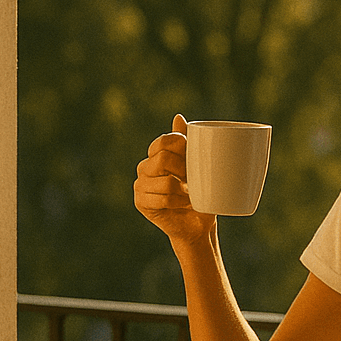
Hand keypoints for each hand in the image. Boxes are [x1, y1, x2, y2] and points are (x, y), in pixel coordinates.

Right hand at [134, 114, 216, 244]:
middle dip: (184, 170)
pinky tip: (183, 204)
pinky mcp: (140, 202)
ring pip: (166, 182)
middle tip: (193, 180)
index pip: (163, 141)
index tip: (194, 158)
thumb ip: (188, 141)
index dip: (181, 147)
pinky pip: (163, 199)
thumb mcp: (198, 165)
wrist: (197, 223)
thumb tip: (178, 116)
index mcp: (156, 154)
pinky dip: (178, 202)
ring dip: (184, 191)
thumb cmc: (201, 192)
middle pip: (163, 159)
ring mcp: (140, 185)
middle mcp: (144, 166)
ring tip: (190, 195)